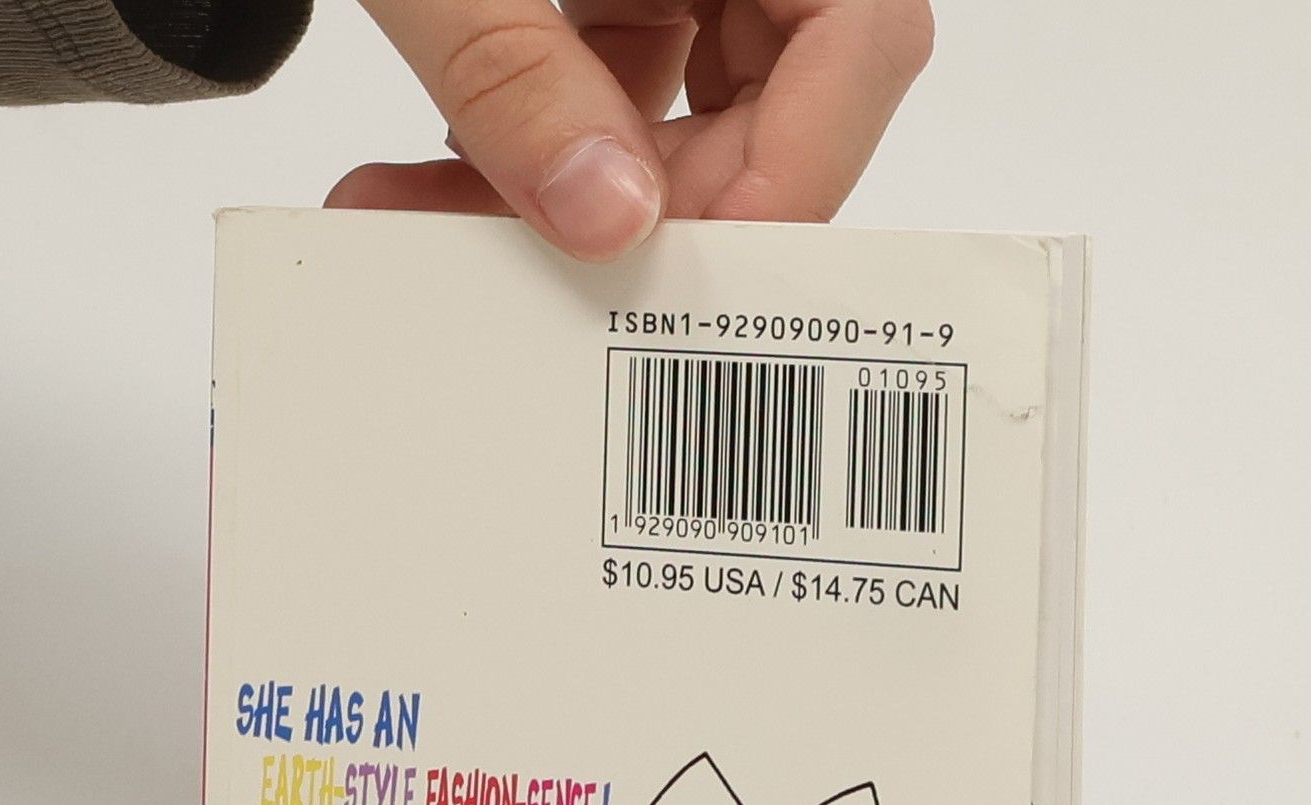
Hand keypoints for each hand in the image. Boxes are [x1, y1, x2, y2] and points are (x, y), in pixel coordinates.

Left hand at [326, 0, 932, 261]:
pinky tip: (449, 177)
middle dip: (666, 204)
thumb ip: (512, 75)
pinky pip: (623, 85)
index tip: (690, 259)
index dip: (803, 165)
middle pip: (791, 92)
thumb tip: (603, 219)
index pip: (861, 31)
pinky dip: (545, 147)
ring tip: (455, 221)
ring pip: (703, 110)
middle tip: (557, 266)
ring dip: (590, 194)